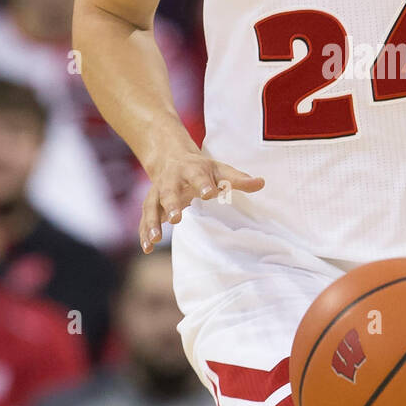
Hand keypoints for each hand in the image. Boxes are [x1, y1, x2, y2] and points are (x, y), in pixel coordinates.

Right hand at [140, 147, 263, 251]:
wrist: (171, 158)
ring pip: (152, 207)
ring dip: (152, 223)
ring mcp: (157, 192)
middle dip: (171, 204)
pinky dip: (143, 232)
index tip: (210, 193)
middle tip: (177, 219)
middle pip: (169, 191)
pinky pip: (145, 218)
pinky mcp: (150, 204)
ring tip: (154, 239)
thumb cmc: (203, 169)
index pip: (198, 176)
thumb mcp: (221, 170)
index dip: (204, 184)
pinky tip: (146, 248)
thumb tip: (261, 182)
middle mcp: (171, 180)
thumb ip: (239, 179)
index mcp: (191, 169)